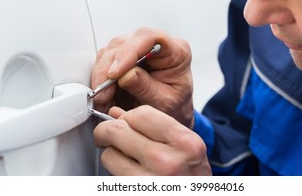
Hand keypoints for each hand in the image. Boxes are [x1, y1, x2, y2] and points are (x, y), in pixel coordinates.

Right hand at [91, 27, 193, 127]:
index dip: (129, 51)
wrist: (171, 115)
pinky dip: (100, 80)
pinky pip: (105, 62)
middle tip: (103, 93)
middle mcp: (155, 45)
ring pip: (110, 51)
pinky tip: (104, 96)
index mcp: (176, 52)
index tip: (115, 73)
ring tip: (104, 99)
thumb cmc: (175, 107)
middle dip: (108, 69)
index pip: (149, 37)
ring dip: (102, 76)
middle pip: (124, 43)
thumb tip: (124, 75)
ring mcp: (138, 49)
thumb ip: (146, 88)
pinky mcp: (123, 58)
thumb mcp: (164, 103)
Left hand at [93, 105, 211, 175]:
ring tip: (124, 156)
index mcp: (184, 143)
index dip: (128, 116)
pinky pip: (111, 176)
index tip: (125, 121)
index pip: (141, 114)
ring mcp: (149, 182)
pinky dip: (114, 171)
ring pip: (109, 154)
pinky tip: (126, 170)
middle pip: (118, 130)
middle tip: (107, 134)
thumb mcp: (186, 146)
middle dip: (107, 129)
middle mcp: (167, 162)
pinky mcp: (135, 193)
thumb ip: (154, 126)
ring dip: (111, 153)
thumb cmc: (193, 177)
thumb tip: (116, 114)